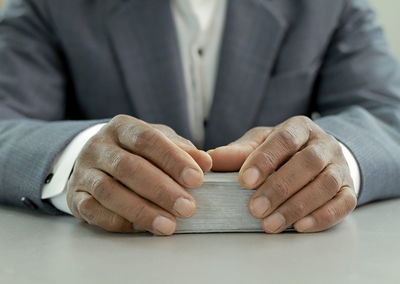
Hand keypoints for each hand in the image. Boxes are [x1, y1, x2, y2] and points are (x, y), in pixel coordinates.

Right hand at [67, 115, 211, 234]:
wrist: (97, 159)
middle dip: (161, 190)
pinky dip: (119, 221)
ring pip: (109, 191)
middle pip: (129, 167)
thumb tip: (205, 162)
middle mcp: (99, 147)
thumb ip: (181, 150)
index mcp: (122, 128)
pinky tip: (141, 228)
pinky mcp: (75, 196)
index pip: (147, 140)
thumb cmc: (136, 151)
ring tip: (168, 225)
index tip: (197, 178)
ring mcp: (84, 171)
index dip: (173, 159)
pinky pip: (93, 211)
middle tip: (187, 208)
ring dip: (141, 211)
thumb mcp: (160, 142)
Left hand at [208, 116, 356, 232]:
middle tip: (255, 209)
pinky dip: (323, 216)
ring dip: (297, 206)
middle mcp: (323, 144)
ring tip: (270, 224)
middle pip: (307, 163)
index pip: (284, 139)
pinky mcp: (349, 188)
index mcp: (299, 128)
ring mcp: (339, 166)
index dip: (265, 160)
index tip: (244, 181)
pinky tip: (300, 226)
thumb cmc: (282, 150)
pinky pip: (343, 203)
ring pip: (326, 184)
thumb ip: (238, 151)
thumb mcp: (260, 143)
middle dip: (280, 188)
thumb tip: (210, 158)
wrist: (317, 154)